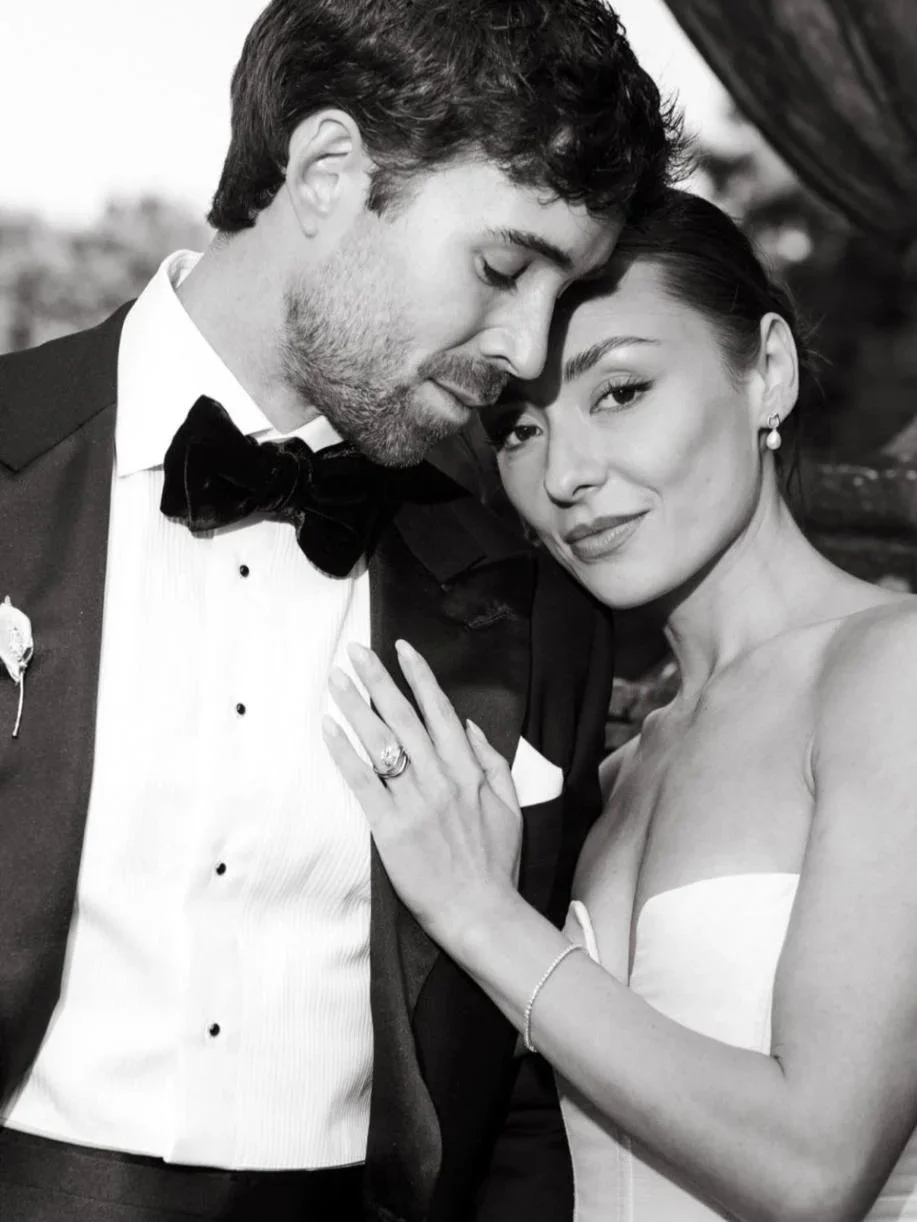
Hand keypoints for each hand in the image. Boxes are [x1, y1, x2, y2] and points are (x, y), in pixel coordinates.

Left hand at [323, 638, 522, 948]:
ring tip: (335, 678)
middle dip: (377, 679)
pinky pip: (362, 781)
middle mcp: (440, 778)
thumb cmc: (495, 863)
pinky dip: (344, 752)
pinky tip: (328, 727)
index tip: (400, 649)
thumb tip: (468, 727)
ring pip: (380, 742)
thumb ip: (491, 762)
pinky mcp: (390, 828)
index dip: (419, 676)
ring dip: (355, 705)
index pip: (439, 711)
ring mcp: (414, 802)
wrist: (481, 913)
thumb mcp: (510, 806)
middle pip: (403, 717)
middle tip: (354, 651)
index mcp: (468, 771)